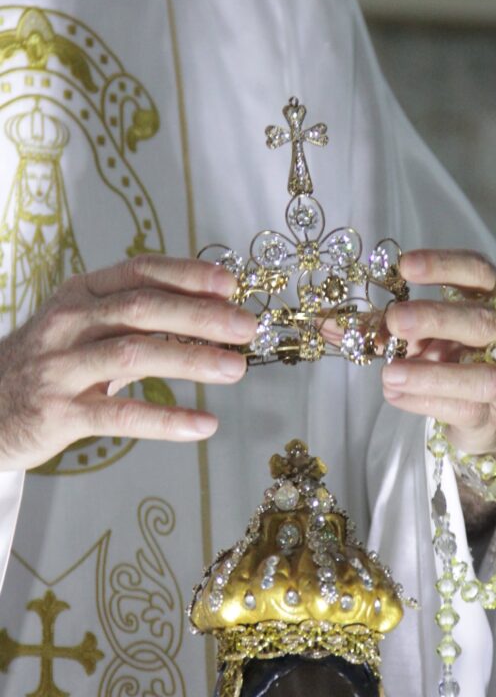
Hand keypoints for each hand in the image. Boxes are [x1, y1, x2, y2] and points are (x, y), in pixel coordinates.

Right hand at [0, 255, 257, 471]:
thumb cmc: (48, 364)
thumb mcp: (81, 325)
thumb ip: (132, 316)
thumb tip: (208, 310)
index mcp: (80, 293)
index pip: (140, 271)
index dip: (188, 275)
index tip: (230, 284)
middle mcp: (69, 323)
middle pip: (143, 308)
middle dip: (201, 315)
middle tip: (246, 328)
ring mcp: (62, 368)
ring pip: (135, 354)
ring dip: (192, 359)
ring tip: (236, 368)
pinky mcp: (61, 413)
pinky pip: (121, 414)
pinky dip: (166, 419)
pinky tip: (204, 425)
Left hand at [382, 249, 495, 457]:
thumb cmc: (460, 361)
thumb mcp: (431, 335)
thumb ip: (389, 328)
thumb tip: (328, 324)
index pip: (479, 272)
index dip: (444, 265)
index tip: (405, 266)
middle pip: (483, 321)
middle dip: (437, 318)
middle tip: (395, 321)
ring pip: (480, 376)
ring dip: (430, 374)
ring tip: (388, 374)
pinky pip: (463, 409)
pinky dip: (424, 401)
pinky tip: (394, 395)